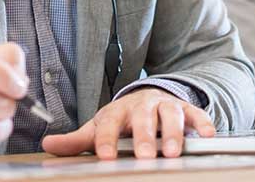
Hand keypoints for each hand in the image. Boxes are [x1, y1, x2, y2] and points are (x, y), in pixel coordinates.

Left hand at [42, 88, 215, 159]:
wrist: (147, 97)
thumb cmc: (121, 119)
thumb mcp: (99, 127)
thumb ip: (77, 140)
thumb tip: (48, 144)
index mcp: (117, 112)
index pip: (109, 124)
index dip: (107, 140)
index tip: (105, 156)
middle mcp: (142, 106)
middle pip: (143, 119)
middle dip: (145, 137)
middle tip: (145, 155)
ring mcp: (165, 105)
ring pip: (170, 115)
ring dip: (173, 133)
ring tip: (173, 152)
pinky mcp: (185, 109)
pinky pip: (195, 114)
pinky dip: (202, 123)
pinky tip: (207, 135)